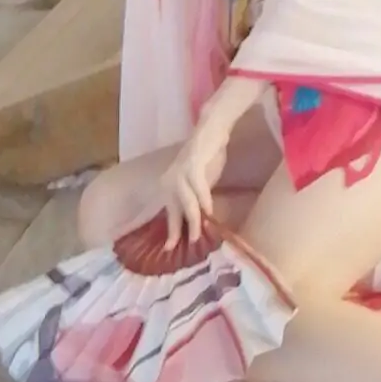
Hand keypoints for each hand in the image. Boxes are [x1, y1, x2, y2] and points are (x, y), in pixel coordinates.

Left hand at [159, 111, 231, 248]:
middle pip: (174, 212)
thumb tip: (201, 219)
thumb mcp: (200, 183)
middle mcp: (169, 181)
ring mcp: (179, 174)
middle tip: (186, 246)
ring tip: (199, 235)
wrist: (211, 131)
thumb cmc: (207, 157)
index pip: (170, 214)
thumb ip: (197, 199)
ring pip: (186, 204)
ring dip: (193, 221)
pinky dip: (204, 201)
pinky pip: (198, 189)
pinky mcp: (191, 166)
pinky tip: (209, 212)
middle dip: (178, 231)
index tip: (170, 249)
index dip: (171, 231)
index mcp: (169, 186)